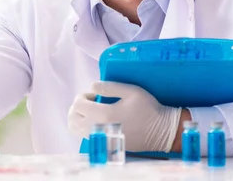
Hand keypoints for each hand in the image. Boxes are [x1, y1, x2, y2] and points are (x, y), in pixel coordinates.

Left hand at [67, 81, 181, 151]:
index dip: (82, 96)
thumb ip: (109, 87)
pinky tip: (99, 120)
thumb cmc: (147, 109)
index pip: (77, 105)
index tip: (94, 95)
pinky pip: (85, 136)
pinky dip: (84, 126)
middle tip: (92, 101)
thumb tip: (92, 86)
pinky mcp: (105, 145)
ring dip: (79, 116)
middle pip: (72, 118)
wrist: (160, 132)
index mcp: (104, 115)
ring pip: (75, 129)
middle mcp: (98, 129)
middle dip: (78, 106)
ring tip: (94, 110)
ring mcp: (101, 139)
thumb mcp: (131, 91)